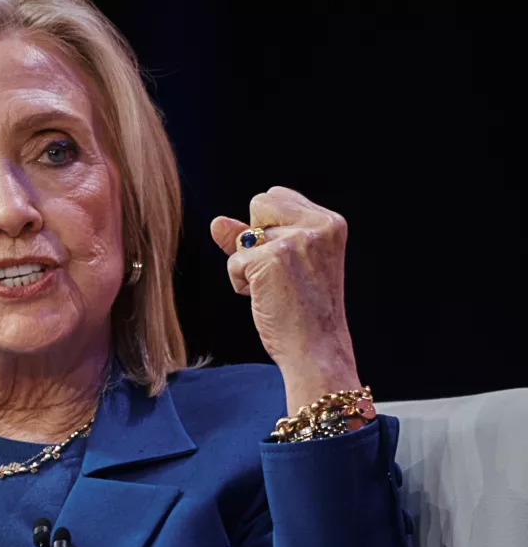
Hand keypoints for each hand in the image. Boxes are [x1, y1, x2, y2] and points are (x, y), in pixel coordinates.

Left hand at [210, 186, 362, 412]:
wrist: (316, 349)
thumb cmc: (304, 312)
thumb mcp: (286, 264)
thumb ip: (252, 237)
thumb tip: (216, 221)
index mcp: (330, 222)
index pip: (277, 196)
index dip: (269, 228)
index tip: (286, 262)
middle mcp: (318, 226)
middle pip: (259, 203)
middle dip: (256, 238)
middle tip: (280, 275)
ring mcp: (296, 240)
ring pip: (244, 234)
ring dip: (248, 263)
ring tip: (275, 288)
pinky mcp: (272, 259)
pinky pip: (234, 260)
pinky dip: (241, 282)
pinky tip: (266, 299)